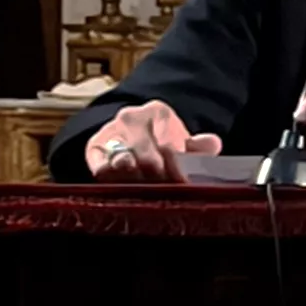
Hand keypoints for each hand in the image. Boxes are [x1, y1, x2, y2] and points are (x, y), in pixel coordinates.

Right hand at [85, 100, 217, 182]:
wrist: (125, 136)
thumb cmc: (160, 141)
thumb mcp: (183, 141)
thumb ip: (199, 146)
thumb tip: (213, 144)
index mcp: (159, 112)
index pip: (169, 143)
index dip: (177, 167)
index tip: (183, 183)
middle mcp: (132, 118)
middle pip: (148, 156)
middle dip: (159, 178)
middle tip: (167, 192)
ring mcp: (111, 132)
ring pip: (124, 162)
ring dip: (138, 181)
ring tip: (148, 193)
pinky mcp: (93, 149)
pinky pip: (102, 169)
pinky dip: (116, 181)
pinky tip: (128, 188)